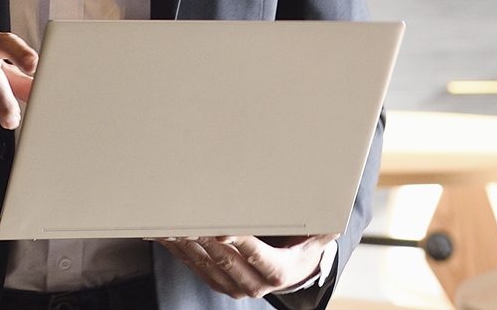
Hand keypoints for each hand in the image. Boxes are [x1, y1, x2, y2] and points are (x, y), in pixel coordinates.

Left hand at [154, 233, 333, 299]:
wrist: (294, 272)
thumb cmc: (302, 247)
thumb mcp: (317, 238)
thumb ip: (321, 226)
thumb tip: (331, 209)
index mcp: (278, 272)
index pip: (256, 254)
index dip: (237, 242)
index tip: (221, 230)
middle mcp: (255, 284)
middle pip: (226, 259)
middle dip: (204, 239)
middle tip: (187, 219)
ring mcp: (235, 287)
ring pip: (205, 265)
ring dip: (186, 245)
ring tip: (169, 224)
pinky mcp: (219, 283)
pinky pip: (195, 267)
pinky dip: (179, 251)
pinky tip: (165, 235)